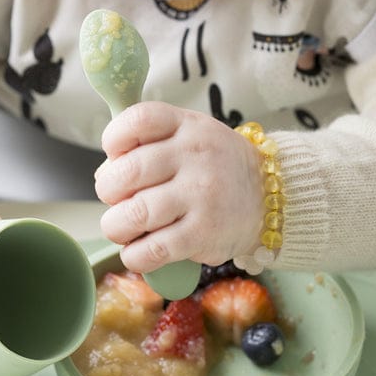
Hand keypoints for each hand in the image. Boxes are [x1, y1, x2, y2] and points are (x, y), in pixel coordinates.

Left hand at [94, 103, 262, 273]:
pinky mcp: (204, 234)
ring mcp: (201, 196)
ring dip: (116, 226)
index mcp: (187, 127)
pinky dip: (135, 255)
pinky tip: (138, 251)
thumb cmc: (215, 166)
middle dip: (109, 190)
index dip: (114, 138)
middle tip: (117, 199)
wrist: (270, 197)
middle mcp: (195, 156)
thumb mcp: (190, 136)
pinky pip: (152, 250)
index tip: (115, 154)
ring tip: (123, 227)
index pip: (138, 119)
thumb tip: (104, 175)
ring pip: (134, 214)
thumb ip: (148, 145)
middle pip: (127, 172)